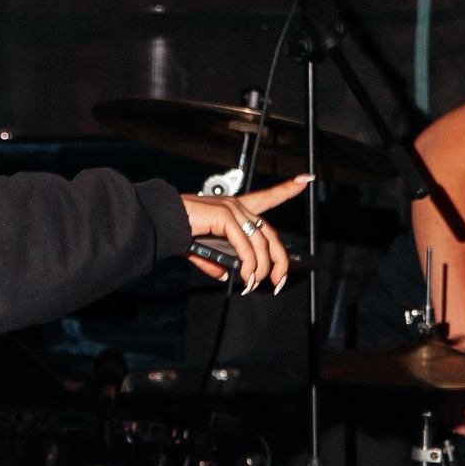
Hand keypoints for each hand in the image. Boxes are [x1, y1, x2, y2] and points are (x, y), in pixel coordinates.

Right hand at [183, 175, 308, 292]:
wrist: (160, 221)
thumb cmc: (178, 231)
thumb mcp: (203, 250)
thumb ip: (216, 262)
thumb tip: (227, 276)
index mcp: (234, 209)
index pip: (266, 197)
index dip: (285, 189)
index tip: (304, 180)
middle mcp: (236, 205)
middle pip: (270, 234)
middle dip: (280, 260)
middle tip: (279, 281)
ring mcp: (232, 209)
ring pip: (260, 243)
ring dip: (260, 269)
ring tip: (253, 285)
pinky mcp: (224, 216)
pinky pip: (245, 245)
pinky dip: (248, 264)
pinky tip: (245, 276)